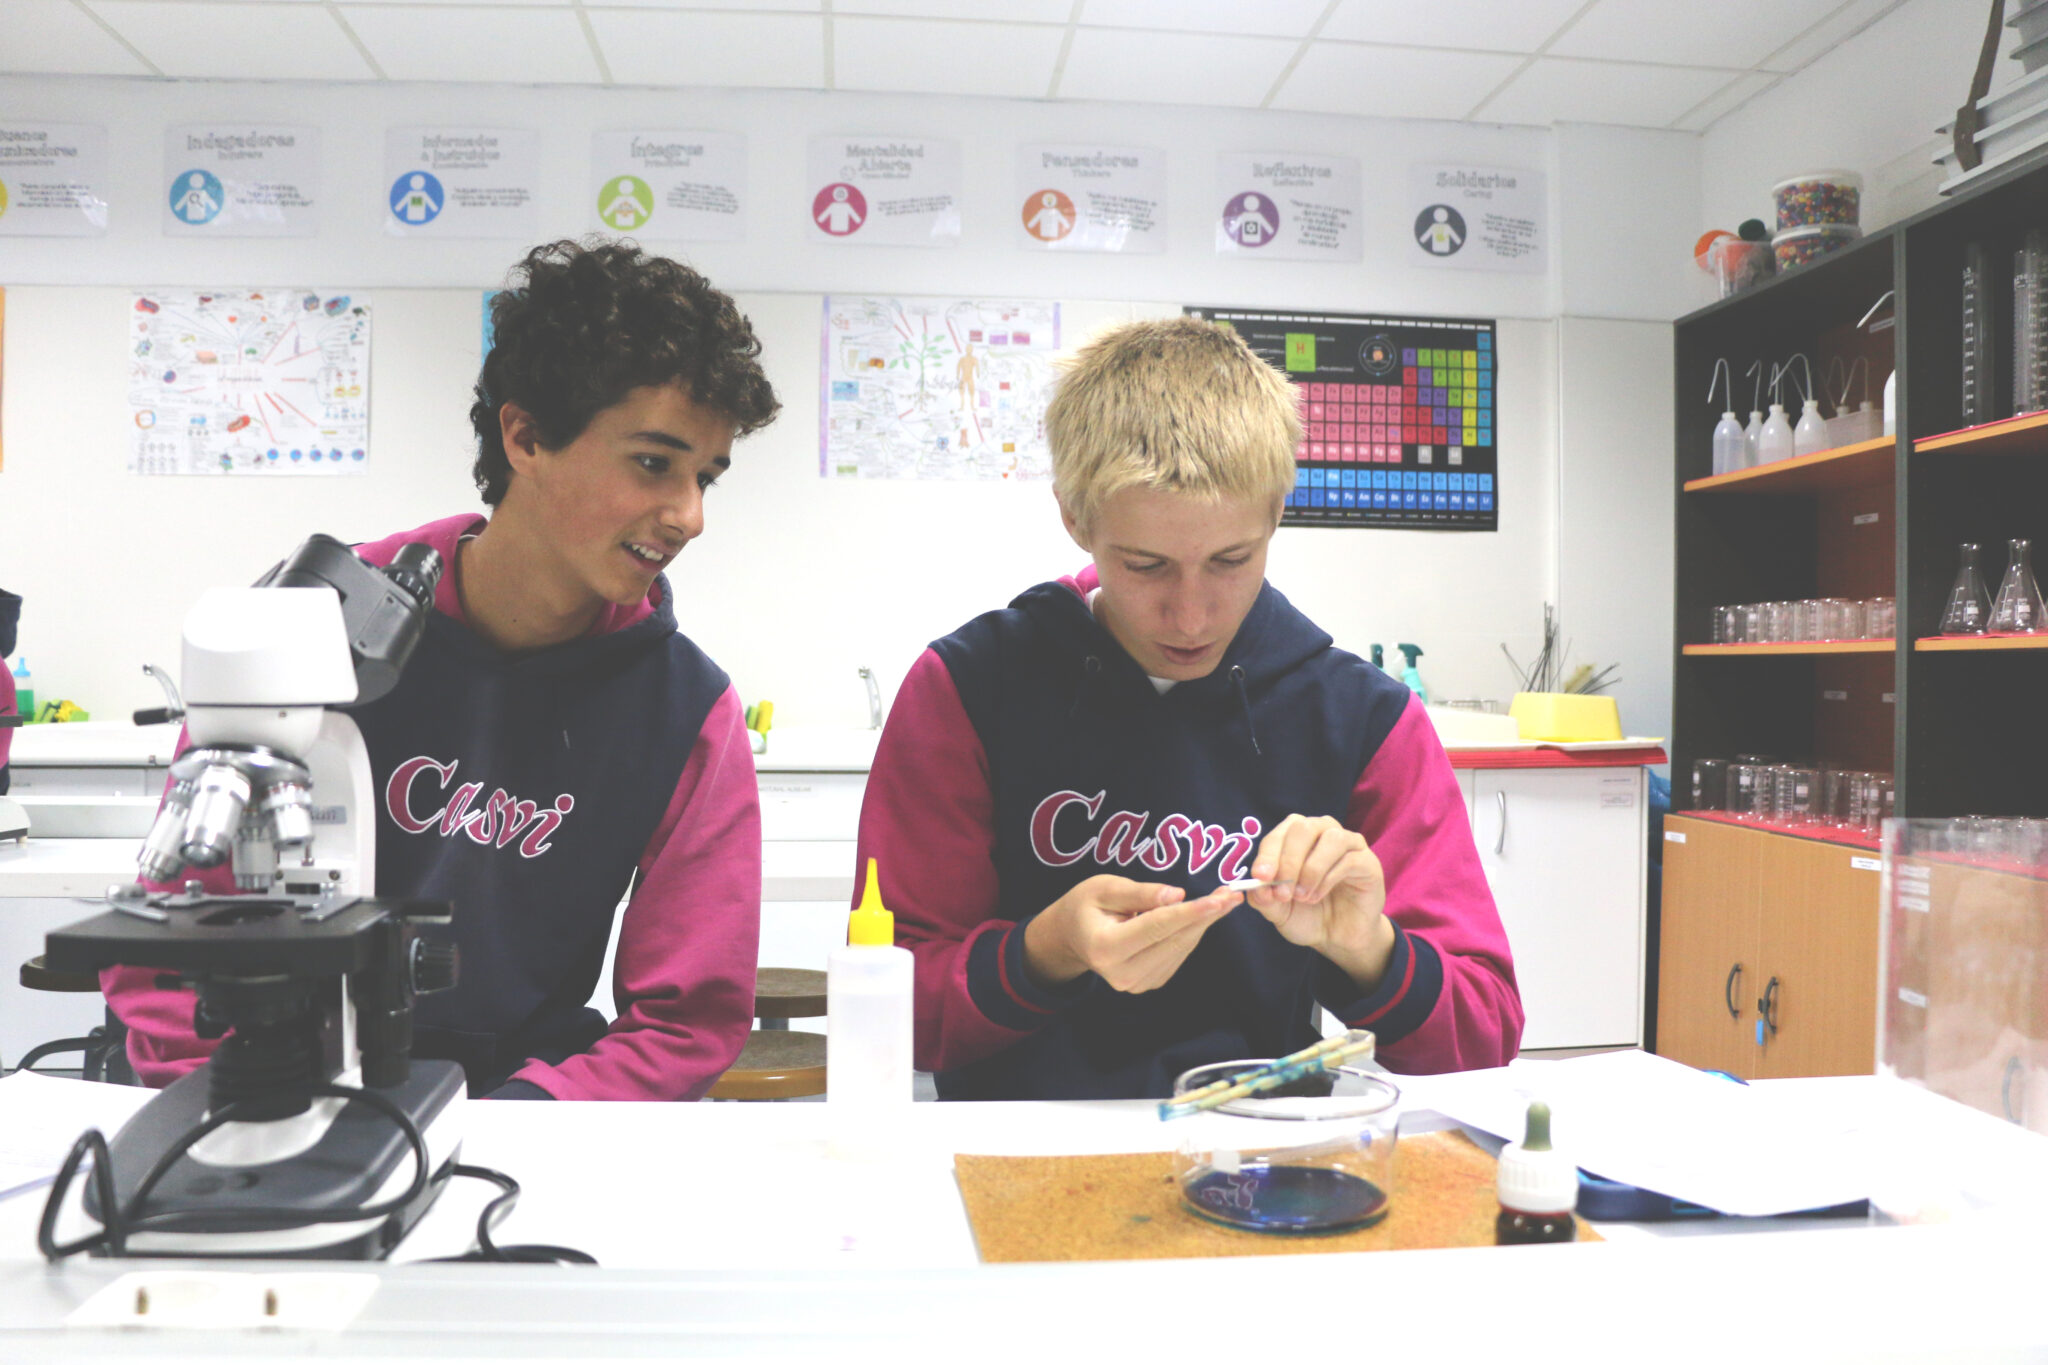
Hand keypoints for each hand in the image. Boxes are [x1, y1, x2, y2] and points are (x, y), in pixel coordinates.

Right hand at [1022, 875, 1240, 993]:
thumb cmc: (1084, 906)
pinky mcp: (1148, 983)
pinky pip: (1177, 954)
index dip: (1190, 912)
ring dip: (1203, 923)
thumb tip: (1177, 895)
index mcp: (1106, 948)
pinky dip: (1190, 933)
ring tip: (1222, 899)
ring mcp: (1136, 984)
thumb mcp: (1104, 888)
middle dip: (1206, 915)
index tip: (1219, 900)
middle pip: (1174, 939)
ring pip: (1180, 948)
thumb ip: (1140, 893)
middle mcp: (1122, 973)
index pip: (1156, 927)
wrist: (1071, 937)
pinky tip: (1198, 915)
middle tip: (1233, 894)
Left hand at [1244, 814, 1395, 989]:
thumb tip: (1256, 887)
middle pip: (1303, 828)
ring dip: (1311, 869)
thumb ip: (1264, 898)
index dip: (1268, 853)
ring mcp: (1349, 844)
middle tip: (1283, 893)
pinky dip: (1328, 879)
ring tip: (1303, 896)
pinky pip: (1349, 859)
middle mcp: (1323, 832)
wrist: (1338, 937)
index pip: (1280, 833)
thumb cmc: (1307, 916)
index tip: (1261, 877)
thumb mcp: (1278, 911)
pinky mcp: (1367, 861)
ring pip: (1330, 838)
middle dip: (1288, 861)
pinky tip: (1318, 896)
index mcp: (1296, 838)